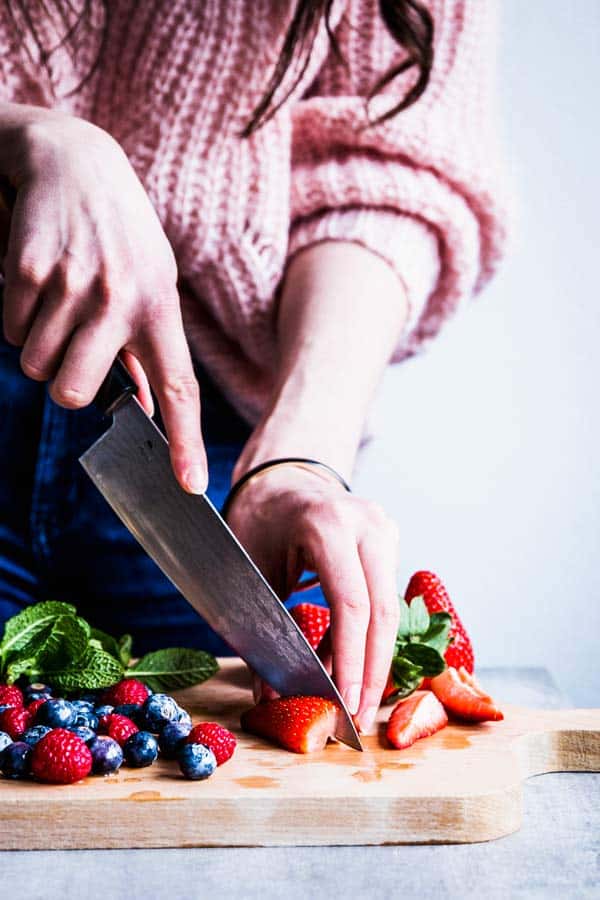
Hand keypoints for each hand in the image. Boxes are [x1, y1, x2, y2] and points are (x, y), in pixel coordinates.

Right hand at [0, 107, 206, 491]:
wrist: (74, 160)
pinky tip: (37, 280)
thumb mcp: (151, 282)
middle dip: (62, 382)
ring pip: (33, 365)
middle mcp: (120, 299)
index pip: (179, 386)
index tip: (190, 484)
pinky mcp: (29, 268)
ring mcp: (72, 283)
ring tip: (58, 300)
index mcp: (159, 308)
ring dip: (37, 343)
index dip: (185, 440)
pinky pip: (7, 329)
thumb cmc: (120, 233)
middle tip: (71, 346)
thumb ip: (148, 348)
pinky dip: (15, 315)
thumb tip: (149, 406)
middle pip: (71, 393)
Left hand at [227, 466, 400, 733]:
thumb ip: (264, 633)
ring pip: (389, 608)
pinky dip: (366, 634)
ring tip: (353, 701)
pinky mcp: (389, 540)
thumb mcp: (252, 573)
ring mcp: (383, 528)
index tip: (345, 707)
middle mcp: (366, 523)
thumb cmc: (257, 521)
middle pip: (382, 612)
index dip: (352, 663)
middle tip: (357, 719)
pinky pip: (384, 596)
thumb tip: (274, 699)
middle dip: (371, 672)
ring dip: (372, 658)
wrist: (279, 479)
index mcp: (328, 524)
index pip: (352, 606)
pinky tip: (351, 666)